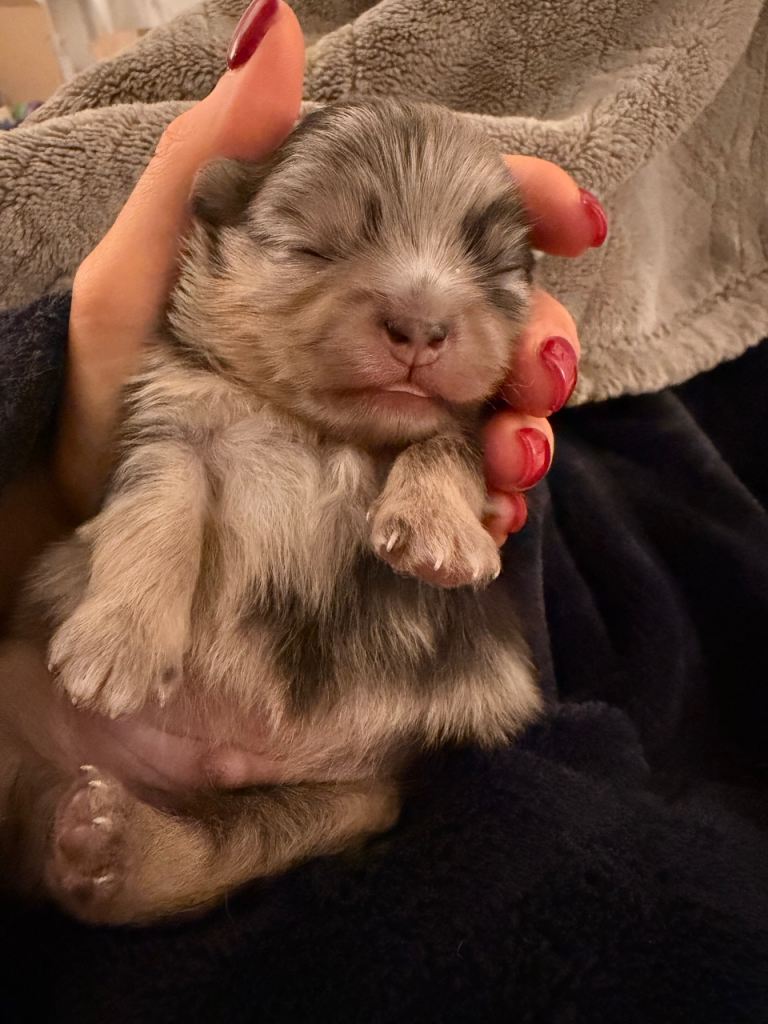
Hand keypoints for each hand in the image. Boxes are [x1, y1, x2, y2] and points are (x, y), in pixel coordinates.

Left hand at [0, 0, 604, 604]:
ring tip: (508, 458)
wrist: (93, 507)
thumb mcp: (137, 270)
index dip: (529, 202)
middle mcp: (374, 335)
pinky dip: (489, 503)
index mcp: (338, 266)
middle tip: (535, 379)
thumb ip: (205, 160)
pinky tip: (486, 517)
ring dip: (526, 431)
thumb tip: (274, 32)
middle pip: (498, 319)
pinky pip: (459, 492)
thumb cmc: (109, 384)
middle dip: (540, 342)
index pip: (453, 210)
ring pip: (495, 412)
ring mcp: (384, 416)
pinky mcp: (381, 490)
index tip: (579, 222)